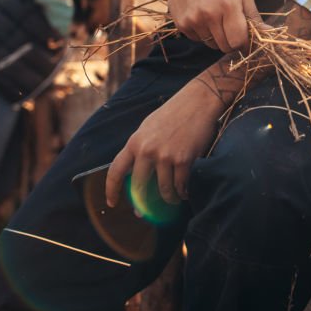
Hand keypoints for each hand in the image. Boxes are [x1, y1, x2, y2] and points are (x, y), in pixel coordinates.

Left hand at [107, 75, 228, 207]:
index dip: (111, 190)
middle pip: (139, 187)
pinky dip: (183, 192)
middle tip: (146, 210)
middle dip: (142, 203)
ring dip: (168, 198)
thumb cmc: (174, 113)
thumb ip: (140, 147)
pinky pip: (180, 184)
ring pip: (162, 189)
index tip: (111, 202)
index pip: (116, 171)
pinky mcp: (183, 159)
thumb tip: (135, 170)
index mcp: (135, 142)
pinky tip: (184, 193)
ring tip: (172, 200)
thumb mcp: (148, 127)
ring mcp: (165, 156)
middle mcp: (147, 150)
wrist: (199, 101)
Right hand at [166, 0, 260, 51]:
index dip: (244, 44)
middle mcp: (210, 14)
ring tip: (214, 19)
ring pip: (212, 45)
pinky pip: (198, 40)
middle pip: (226, 47)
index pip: (238, 41)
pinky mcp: (182, 24)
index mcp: (229, 5)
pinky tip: (201, 18)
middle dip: (231, 42)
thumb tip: (270, 33)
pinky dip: (202, 34)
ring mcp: (194, 20)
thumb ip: (254, 15)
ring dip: (216, 38)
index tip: (244, 40)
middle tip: (230, 28)